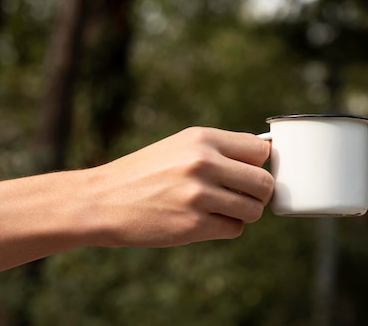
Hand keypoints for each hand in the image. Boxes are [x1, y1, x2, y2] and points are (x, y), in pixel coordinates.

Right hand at [86, 127, 272, 246]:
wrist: (102, 200)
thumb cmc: (146, 173)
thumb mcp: (181, 146)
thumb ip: (221, 149)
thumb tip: (264, 158)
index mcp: (203, 138)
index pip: (261, 150)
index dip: (260, 165)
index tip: (250, 173)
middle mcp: (204, 162)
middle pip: (264, 183)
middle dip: (258, 194)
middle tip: (242, 196)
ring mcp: (199, 195)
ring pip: (254, 210)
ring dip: (244, 214)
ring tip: (221, 209)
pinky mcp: (193, 224)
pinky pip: (234, 229)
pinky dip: (225, 228)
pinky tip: (204, 220)